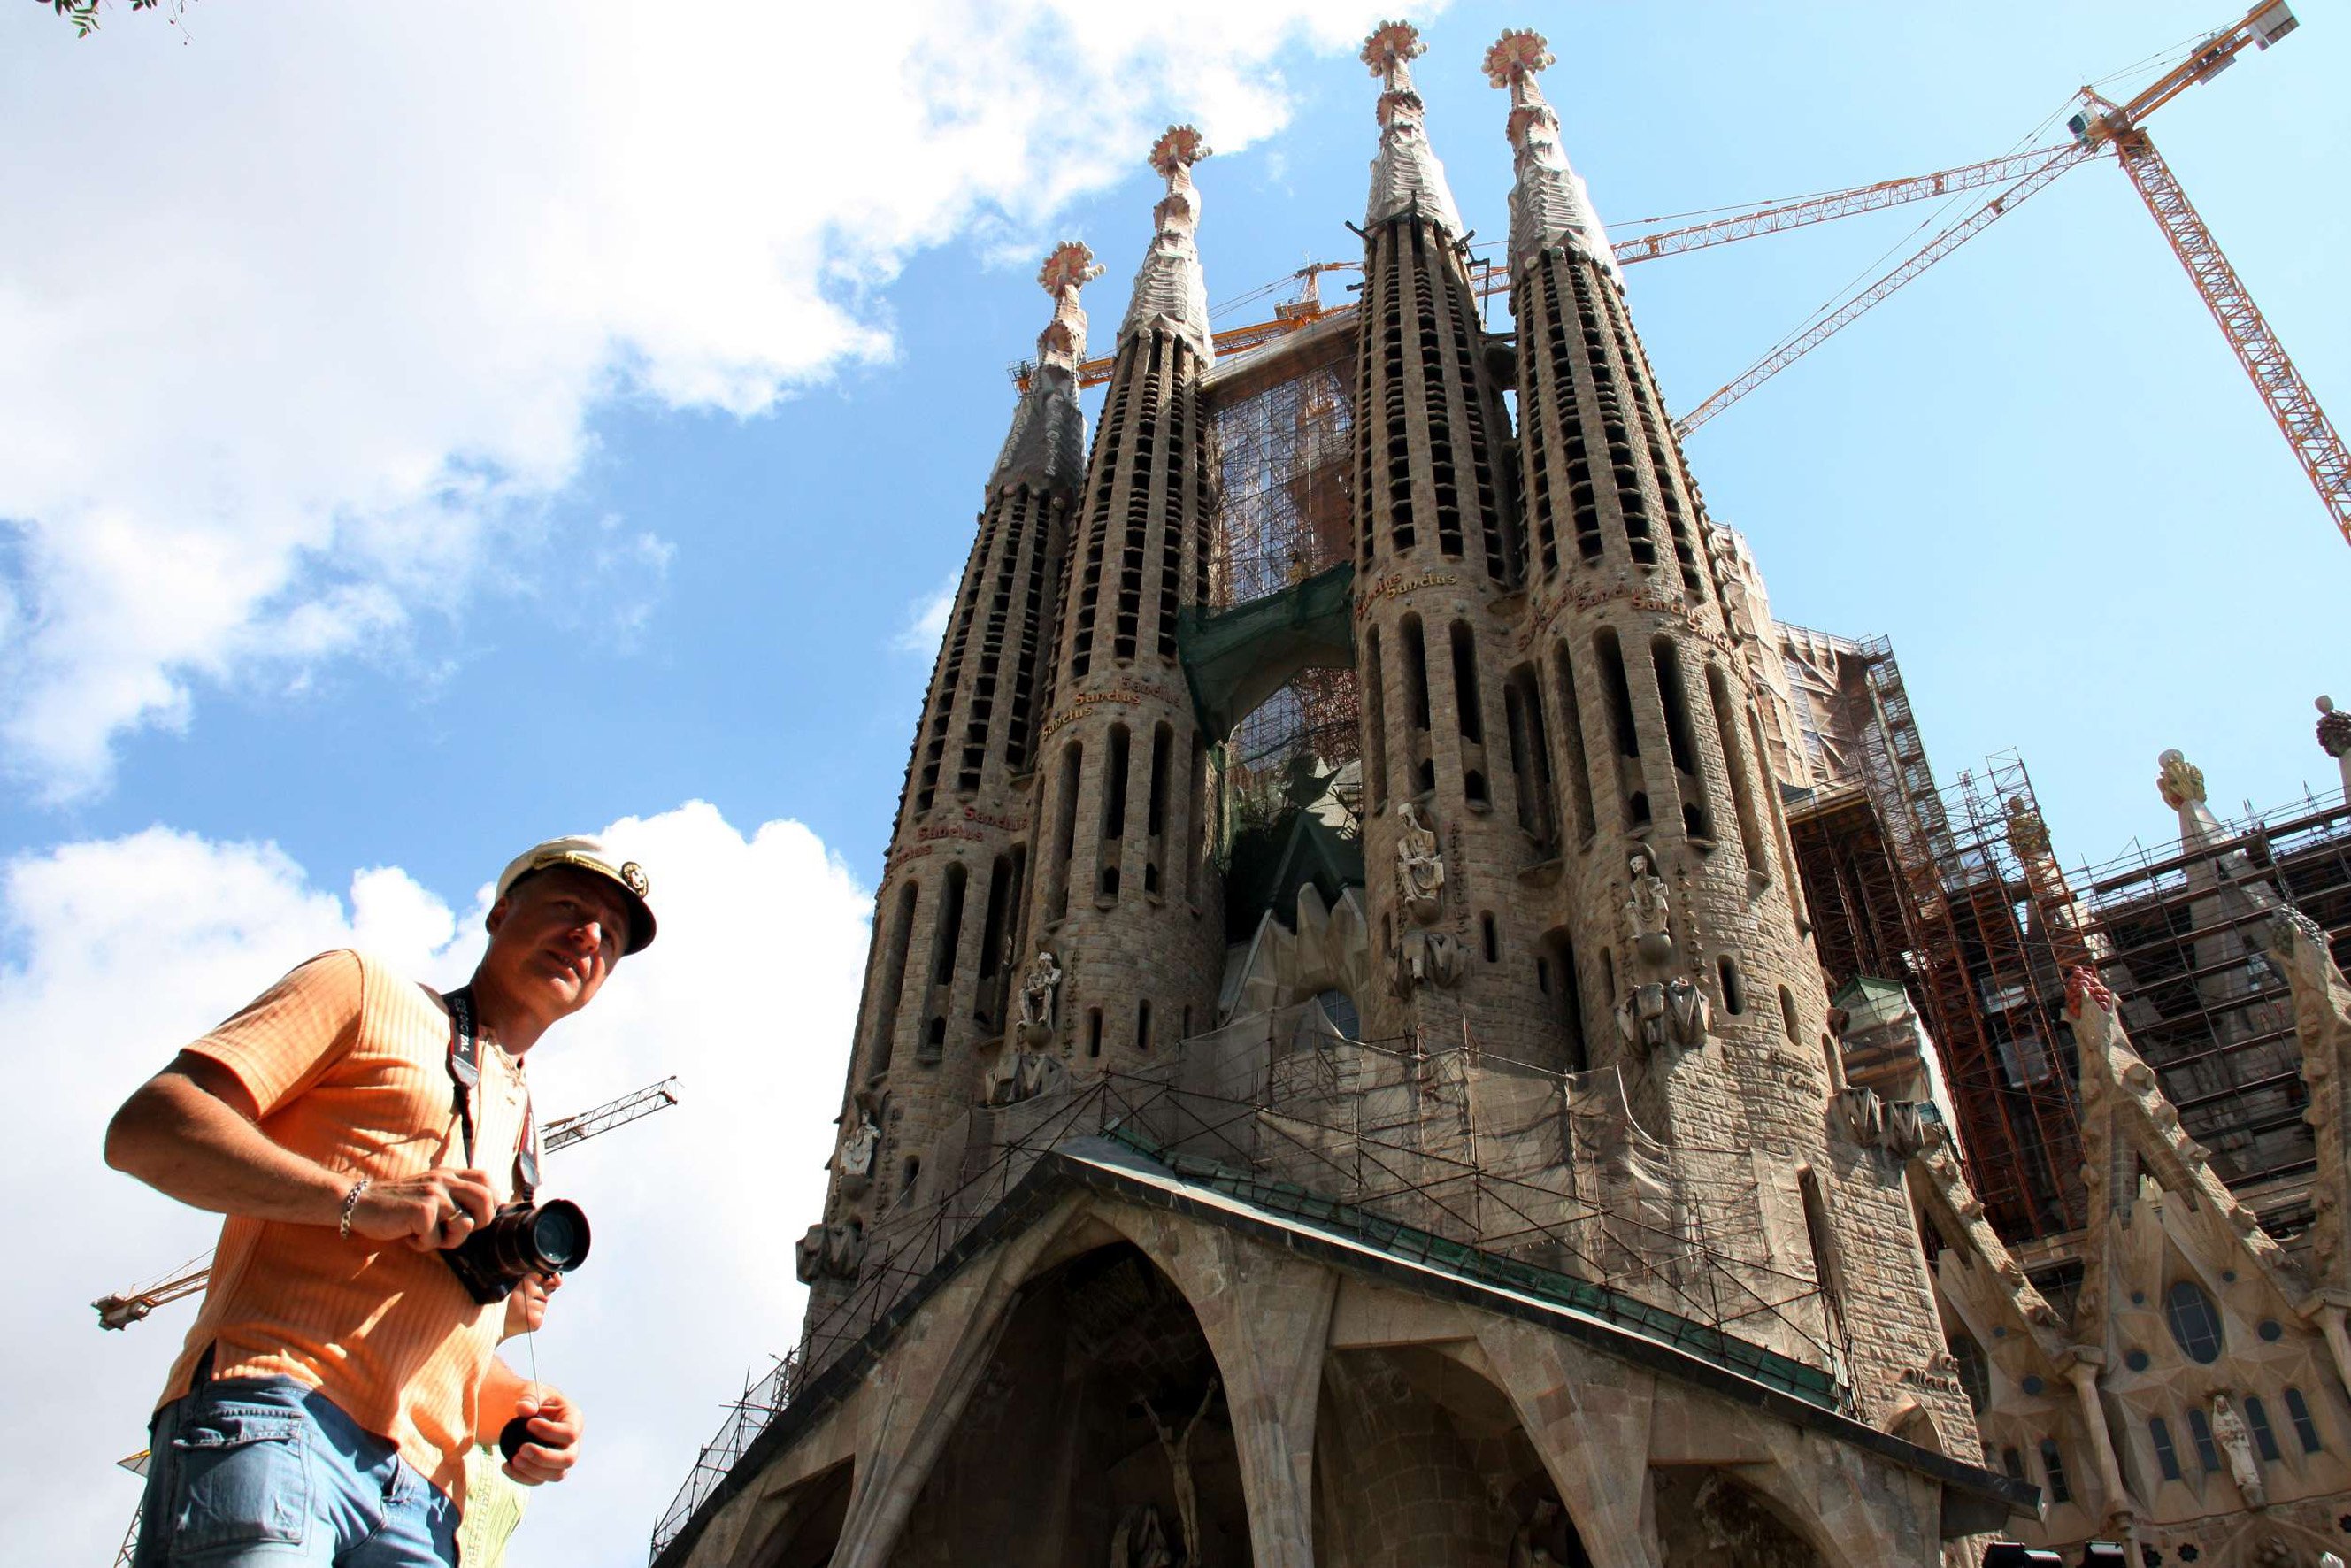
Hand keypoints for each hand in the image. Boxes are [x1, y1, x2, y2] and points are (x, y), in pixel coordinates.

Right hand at [347, 1167, 497, 1250]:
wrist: (359, 1204)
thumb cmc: (397, 1206)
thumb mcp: (429, 1192)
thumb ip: (452, 1197)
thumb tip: (481, 1218)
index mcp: (448, 1174)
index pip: (486, 1179)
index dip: (491, 1199)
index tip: (477, 1217)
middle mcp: (445, 1180)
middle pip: (486, 1201)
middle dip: (477, 1224)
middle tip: (452, 1231)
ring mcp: (434, 1194)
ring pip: (465, 1225)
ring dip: (448, 1240)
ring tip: (426, 1234)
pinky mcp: (422, 1211)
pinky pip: (435, 1240)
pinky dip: (422, 1244)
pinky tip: (406, 1235)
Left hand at [504, 1385, 582, 1484]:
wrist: (528, 1413)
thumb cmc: (535, 1400)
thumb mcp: (532, 1392)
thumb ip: (529, 1397)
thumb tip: (524, 1409)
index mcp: (574, 1420)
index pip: (570, 1432)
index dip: (551, 1432)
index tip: (529, 1424)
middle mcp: (573, 1443)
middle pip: (568, 1459)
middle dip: (544, 1457)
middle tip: (522, 1449)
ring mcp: (561, 1458)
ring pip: (556, 1475)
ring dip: (534, 1470)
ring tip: (514, 1459)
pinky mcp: (547, 1470)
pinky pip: (539, 1481)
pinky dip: (521, 1477)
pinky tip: (506, 1466)